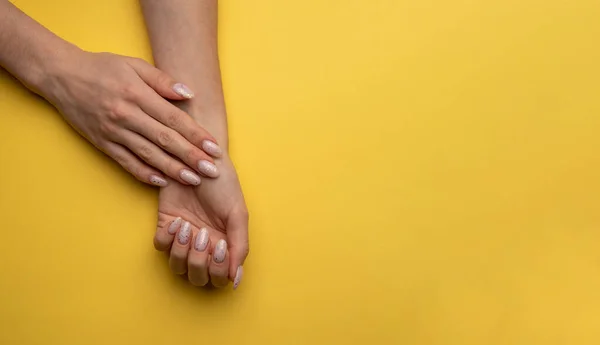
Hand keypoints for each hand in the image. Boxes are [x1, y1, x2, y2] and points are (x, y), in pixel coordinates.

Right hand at [41, 50, 223, 185]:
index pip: (174, 119)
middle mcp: (126, 116)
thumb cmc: (102, 67)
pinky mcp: (102, 144)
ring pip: (148, 155)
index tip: (215, 148)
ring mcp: (113, 132)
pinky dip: (144, 173)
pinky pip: (126, 162)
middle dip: (191, 157)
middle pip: (165, 140)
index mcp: (137, 95)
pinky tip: (162, 182)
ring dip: (173, 169)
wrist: (61, 76)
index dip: (196, 135)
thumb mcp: (134, 65)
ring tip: (194, 180)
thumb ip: (162, 80)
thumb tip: (189, 94)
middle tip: (212, 171)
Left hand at [154, 153, 248, 288]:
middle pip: (197, 278)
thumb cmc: (223, 183)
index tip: (220, 245)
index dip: (218, 271)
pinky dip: (167, 238)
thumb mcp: (238, 214)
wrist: (199, 158)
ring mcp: (183, 238)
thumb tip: (236, 280)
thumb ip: (240, 247)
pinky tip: (177, 220)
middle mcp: (204, 247)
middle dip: (199, 262)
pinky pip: (160, 246)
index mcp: (224, 247)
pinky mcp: (165, 226)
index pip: (219, 279)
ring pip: (177, 267)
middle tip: (202, 235)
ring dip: (182, 252)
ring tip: (188, 227)